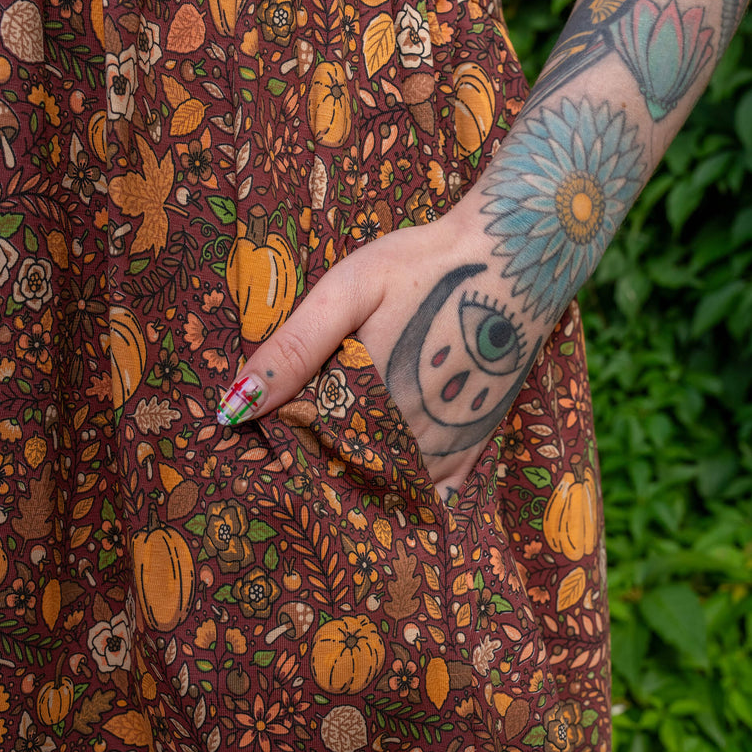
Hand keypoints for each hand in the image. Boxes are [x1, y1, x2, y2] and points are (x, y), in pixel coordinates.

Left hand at [216, 204, 541, 499]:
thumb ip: (294, 349)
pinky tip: (393, 489)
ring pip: (389, 487)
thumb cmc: (422, 265)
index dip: (278, 447)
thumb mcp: (348, 290)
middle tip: (289, 462)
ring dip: (361, 483)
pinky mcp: (477, 439)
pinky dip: (411, 494)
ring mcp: (448, 442)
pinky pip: (438, 491)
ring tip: (333, 476)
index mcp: (367, 402)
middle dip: (316, 468)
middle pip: (346, 472)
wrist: (515, 256)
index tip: (260, 443)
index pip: (305, 448)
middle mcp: (408, 434)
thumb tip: (236, 404)